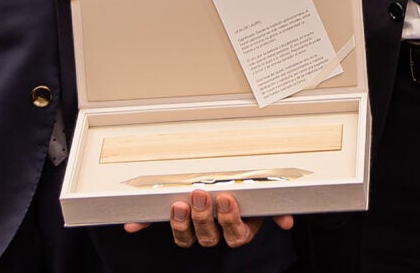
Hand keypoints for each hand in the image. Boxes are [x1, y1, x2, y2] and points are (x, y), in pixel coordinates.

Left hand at [122, 189, 292, 247]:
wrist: (231, 182)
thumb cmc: (247, 188)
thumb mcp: (263, 194)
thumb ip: (275, 208)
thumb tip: (287, 221)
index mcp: (237, 229)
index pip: (234, 234)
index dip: (229, 220)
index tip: (227, 199)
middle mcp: (215, 232)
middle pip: (208, 237)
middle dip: (204, 216)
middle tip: (201, 194)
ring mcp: (192, 228)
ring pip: (186, 237)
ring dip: (181, 222)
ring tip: (180, 203)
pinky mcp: (173, 219)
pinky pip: (156, 225)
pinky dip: (142, 223)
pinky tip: (132, 224)